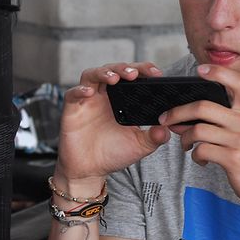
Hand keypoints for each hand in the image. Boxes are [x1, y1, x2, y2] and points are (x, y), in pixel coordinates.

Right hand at [54, 63, 170, 191]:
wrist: (90, 171)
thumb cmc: (113, 154)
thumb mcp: (140, 146)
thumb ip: (155, 137)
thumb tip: (167, 129)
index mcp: (122, 99)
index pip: (132, 77)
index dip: (143, 70)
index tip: (156, 74)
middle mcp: (105, 96)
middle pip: (113, 70)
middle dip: (124, 68)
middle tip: (135, 74)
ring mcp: (88, 101)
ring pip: (92, 75)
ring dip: (104, 72)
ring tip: (115, 78)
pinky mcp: (72, 110)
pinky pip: (72, 94)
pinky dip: (79, 90)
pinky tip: (89, 92)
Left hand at [159, 64, 239, 208]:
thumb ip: (226, 120)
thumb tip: (188, 115)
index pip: (237, 82)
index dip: (218, 72)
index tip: (200, 70)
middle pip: (203, 107)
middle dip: (178, 112)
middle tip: (166, 119)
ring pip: (198, 130)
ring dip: (184, 138)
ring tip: (185, 144)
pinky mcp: (233, 159)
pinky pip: (202, 150)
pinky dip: (195, 155)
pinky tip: (200, 159)